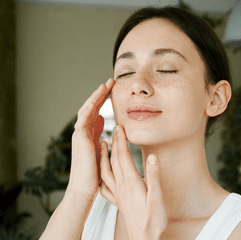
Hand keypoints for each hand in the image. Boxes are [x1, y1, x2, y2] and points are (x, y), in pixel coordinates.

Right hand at [65, 78, 114, 202]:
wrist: (84, 188)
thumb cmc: (94, 172)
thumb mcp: (99, 149)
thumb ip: (99, 134)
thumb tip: (105, 121)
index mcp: (89, 134)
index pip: (96, 112)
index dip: (104, 101)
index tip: (112, 91)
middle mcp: (83, 132)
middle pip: (91, 107)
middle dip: (100, 94)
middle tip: (110, 82)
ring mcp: (80, 134)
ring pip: (86, 109)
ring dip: (96, 96)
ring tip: (105, 85)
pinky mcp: (79, 138)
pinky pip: (83, 118)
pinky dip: (90, 107)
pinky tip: (97, 98)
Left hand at [100, 125, 167, 238]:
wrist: (144, 238)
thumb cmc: (153, 220)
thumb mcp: (158, 197)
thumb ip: (154, 176)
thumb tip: (153, 157)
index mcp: (131, 182)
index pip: (123, 156)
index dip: (121, 140)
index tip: (120, 127)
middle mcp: (121, 186)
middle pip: (114, 160)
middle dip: (114, 142)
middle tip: (115, 129)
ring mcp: (117, 193)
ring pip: (106, 171)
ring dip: (103, 156)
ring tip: (102, 145)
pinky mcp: (117, 201)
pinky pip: (105, 185)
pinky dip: (101, 175)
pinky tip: (102, 172)